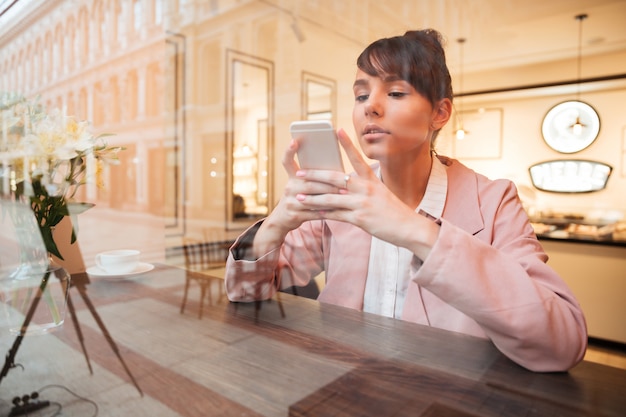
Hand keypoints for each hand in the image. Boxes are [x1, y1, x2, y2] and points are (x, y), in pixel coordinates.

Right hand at [251, 137, 343, 256]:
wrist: (282, 220)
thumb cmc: (298, 198)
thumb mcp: (300, 186)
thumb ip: (313, 178)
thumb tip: (336, 170)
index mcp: (291, 178)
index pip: (286, 161)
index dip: (289, 151)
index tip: (294, 140)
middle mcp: (289, 188)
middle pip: (309, 182)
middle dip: (327, 183)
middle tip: (344, 181)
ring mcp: (290, 202)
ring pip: (312, 198)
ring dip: (329, 197)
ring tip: (344, 195)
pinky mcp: (294, 215)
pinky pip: (314, 213)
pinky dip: (326, 212)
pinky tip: (338, 211)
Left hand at [294, 129, 438, 253]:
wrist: (409, 228)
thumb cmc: (394, 212)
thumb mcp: (381, 194)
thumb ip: (363, 189)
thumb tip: (344, 186)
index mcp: (371, 180)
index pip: (357, 158)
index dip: (347, 143)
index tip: (337, 129)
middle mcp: (365, 188)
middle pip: (335, 178)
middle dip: (315, 175)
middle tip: (300, 172)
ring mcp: (362, 203)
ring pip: (330, 198)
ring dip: (312, 197)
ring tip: (298, 196)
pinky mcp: (359, 218)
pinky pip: (335, 214)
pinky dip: (322, 213)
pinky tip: (311, 212)